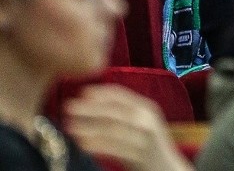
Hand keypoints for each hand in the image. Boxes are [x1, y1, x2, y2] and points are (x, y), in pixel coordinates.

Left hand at [64, 85, 192, 170]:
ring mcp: (146, 138)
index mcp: (146, 108)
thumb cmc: (148, 149)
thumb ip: (123, 116)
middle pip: (115, 111)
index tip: (81, 92)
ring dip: (89, 127)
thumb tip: (93, 107)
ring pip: (113, 130)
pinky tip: (83, 145)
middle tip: (68, 107)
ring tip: (69, 126)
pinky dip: (98, 145)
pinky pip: (116, 149)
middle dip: (90, 108)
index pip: (121, 95)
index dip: (100, 93)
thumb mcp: (140, 126)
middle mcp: (148, 119)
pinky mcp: (141, 157)